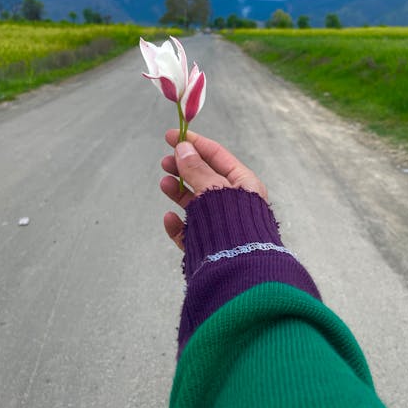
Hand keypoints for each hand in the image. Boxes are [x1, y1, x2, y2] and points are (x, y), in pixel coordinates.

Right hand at [160, 129, 266, 250]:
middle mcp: (234, 204)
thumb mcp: (213, 189)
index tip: (172, 136)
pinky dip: (178, 224)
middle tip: (165, 161)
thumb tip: (183, 148)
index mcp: (244, 185)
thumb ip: (196, 169)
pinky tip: (169, 219)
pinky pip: (190, 231)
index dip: (195, 143)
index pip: (218, 156)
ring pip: (195, 203)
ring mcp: (221, 225)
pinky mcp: (209, 246)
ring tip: (164, 183)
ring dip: (178, 192)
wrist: (239, 272)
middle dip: (184, 168)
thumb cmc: (233, 224)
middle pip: (205, 178)